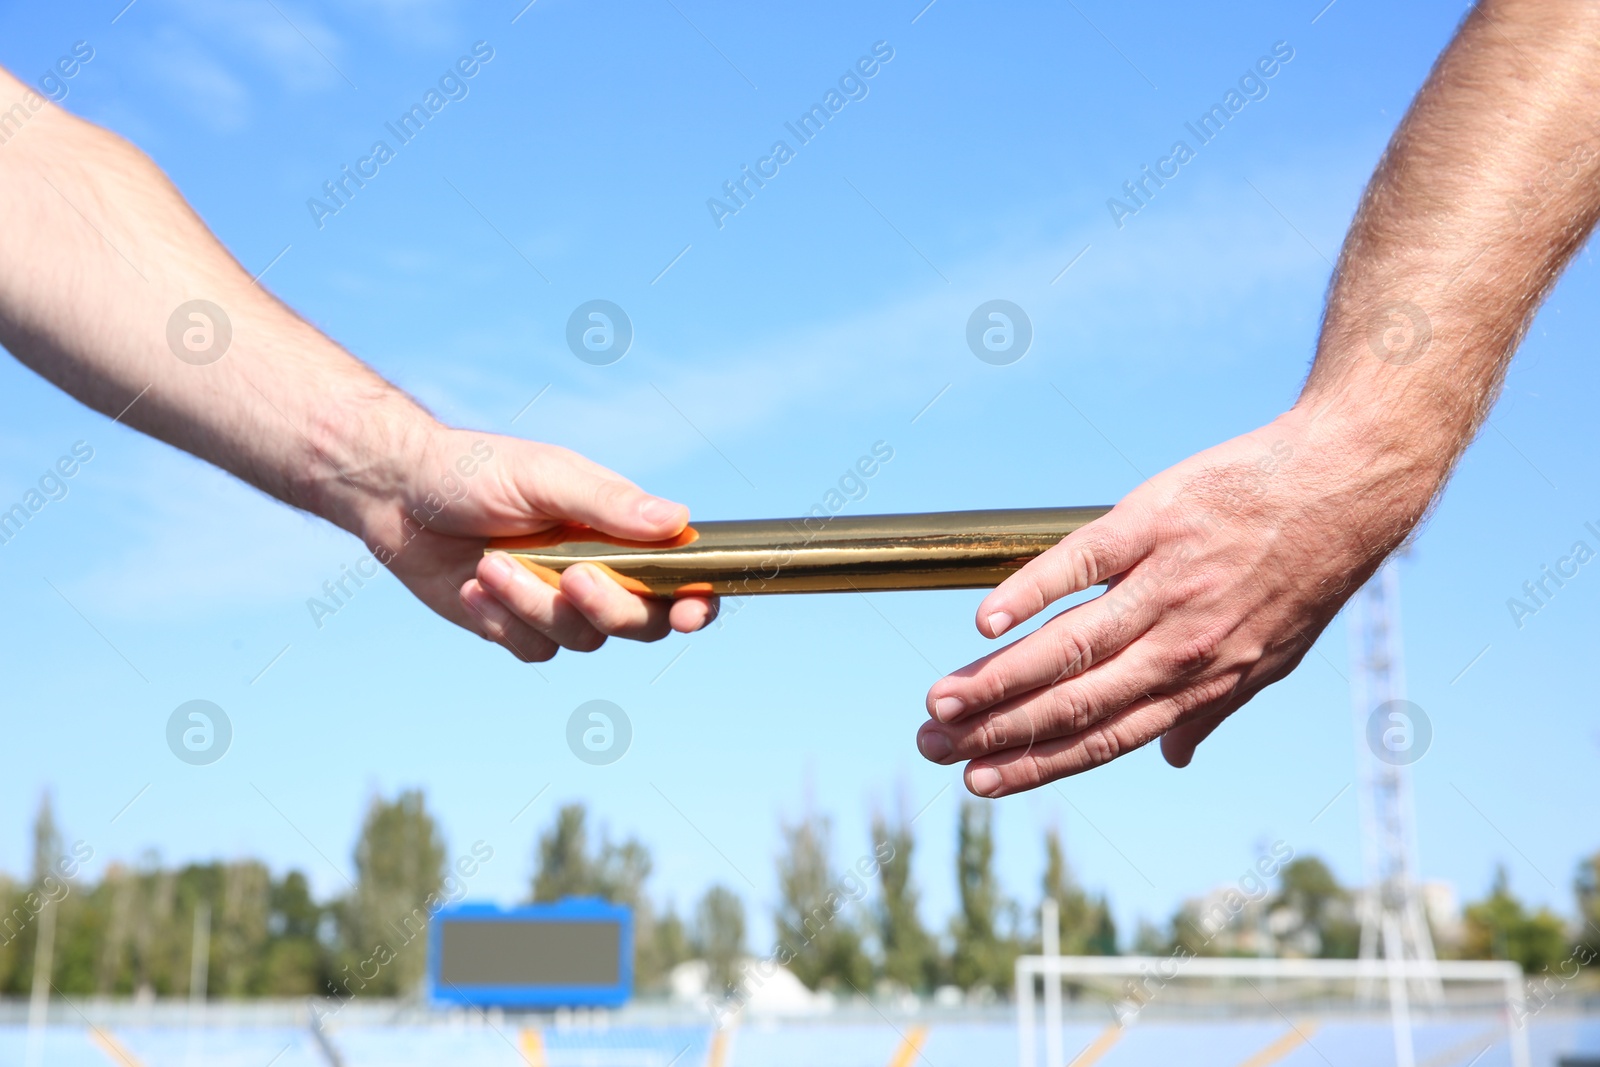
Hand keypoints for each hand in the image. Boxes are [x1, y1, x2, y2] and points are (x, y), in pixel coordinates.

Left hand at [355, 424, 716, 661]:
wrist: (396, 493)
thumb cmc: (475, 469)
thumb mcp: (543, 476)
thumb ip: (608, 504)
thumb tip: (677, 522)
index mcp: (621, 530)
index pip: (680, 575)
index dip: (696, 601)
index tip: (689, 610)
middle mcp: (601, 571)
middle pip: (641, 622)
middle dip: (609, 607)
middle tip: (572, 576)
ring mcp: (559, 604)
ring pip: (583, 640)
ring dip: (536, 606)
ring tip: (490, 563)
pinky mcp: (517, 628)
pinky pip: (534, 650)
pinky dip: (503, 622)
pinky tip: (471, 587)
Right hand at [916, 408, 1431, 795]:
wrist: (1344, 484)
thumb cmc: (1304, 576)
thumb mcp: (1271, 659)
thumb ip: (1212, 709)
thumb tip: (1173, 758)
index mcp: (1200, 682)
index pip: (1102, 737)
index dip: (1036, 765)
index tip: (978, 783)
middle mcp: (1179, 645)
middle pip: (1072, 701)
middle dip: (995, 731)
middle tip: (929, 744)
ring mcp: (1165, 584)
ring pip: (1068, 645)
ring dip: (998, 679)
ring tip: (939, 699)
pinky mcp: (1151, 522)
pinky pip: (1080, 564)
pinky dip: (1030, 592)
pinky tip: (985, 621)